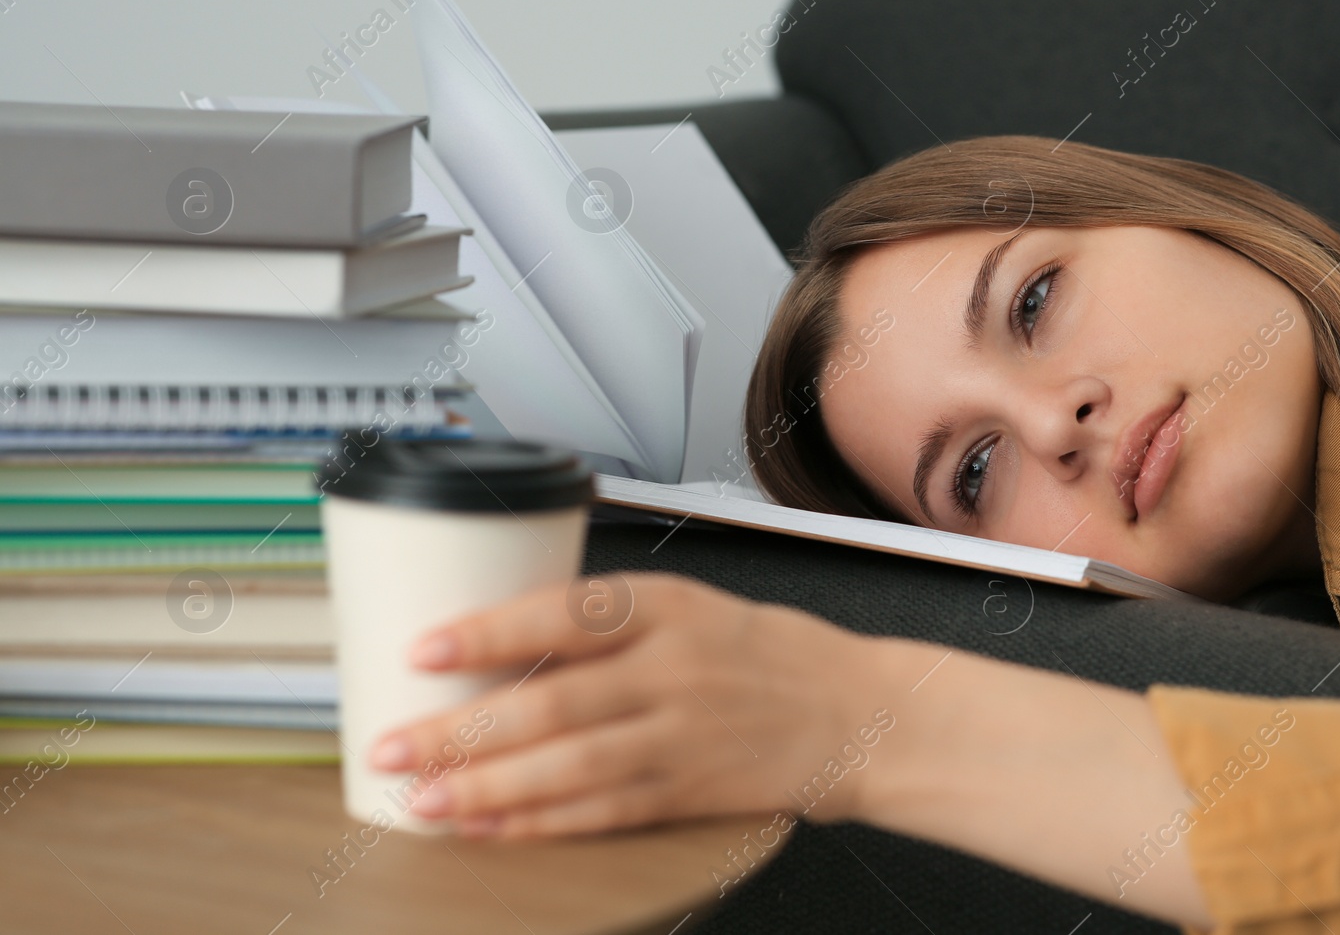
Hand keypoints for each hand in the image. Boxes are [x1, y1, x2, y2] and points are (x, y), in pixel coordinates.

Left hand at [367, 572, 896, 839]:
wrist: (854, 712)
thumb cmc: (765, 652)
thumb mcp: (692, 604)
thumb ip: (607, 620)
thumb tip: (499, 641)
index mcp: (668, 607)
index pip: (565, 613)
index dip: (489, 632)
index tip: (423, 647)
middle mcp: (673, 670)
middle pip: (552, 702)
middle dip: (462, 730)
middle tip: (391, 745)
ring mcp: (682, 736)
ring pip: (569, 767)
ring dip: (488, 789)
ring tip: (423, 799)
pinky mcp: (689, 792)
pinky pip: (602, 812)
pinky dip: (540, 823)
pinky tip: (490, 829)